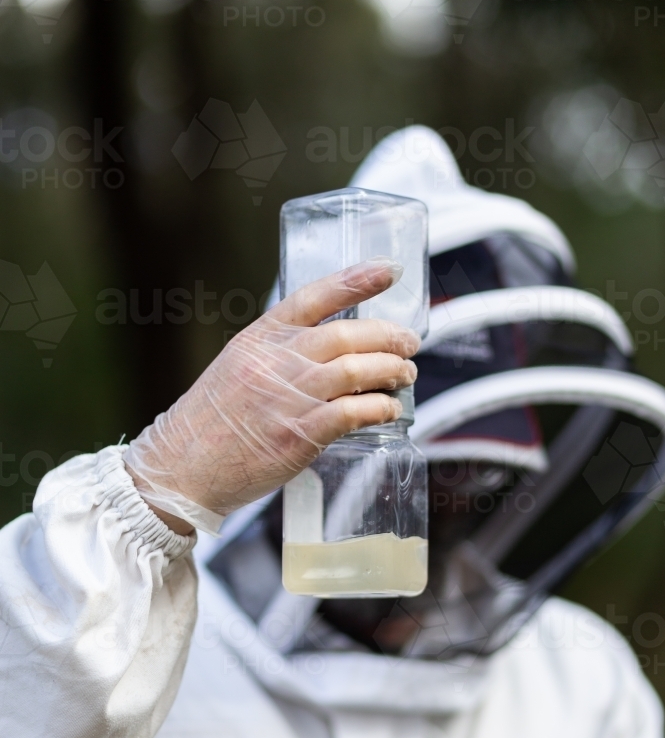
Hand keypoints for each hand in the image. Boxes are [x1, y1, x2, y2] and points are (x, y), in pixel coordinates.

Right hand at [124, 258, 419, 533]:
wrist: (182, 467)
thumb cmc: (209, 422)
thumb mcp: (236, 366)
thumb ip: (277, 352)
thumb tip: (329, 349)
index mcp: (259, 338)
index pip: (314, 297)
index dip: (356, 280)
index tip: (387, 270)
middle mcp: (276, 360)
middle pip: (347, 334)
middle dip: (389, 336)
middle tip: (409, 343)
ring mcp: (289, 396)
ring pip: (358, 370)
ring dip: (392, 370)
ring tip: (406, 374)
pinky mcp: (300, 434)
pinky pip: (354, 412)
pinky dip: (380, 408)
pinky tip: (390, 410)